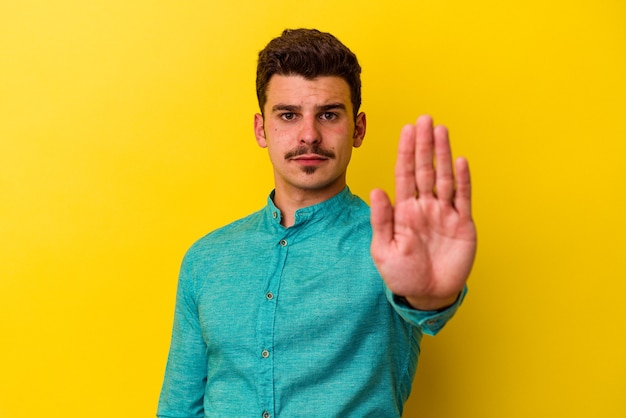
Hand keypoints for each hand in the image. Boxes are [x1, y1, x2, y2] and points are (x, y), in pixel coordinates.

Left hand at [370, 115, 476, 310]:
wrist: (427, 295)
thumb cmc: (401, 274)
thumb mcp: (384, 249)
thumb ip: (381, 220)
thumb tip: (376, 190)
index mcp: (404, 210)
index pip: (405, 174)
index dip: (406, 152)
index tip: (407, 130)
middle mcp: (425, 206)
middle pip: (425, 169)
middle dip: (424, 145)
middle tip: (424, 119)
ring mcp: (444, 213)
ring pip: (444, 177)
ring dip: (443, 154)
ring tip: (441, 130)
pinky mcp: (462, 225)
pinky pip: (463, 198)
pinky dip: (462, 180)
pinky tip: (460, 161)